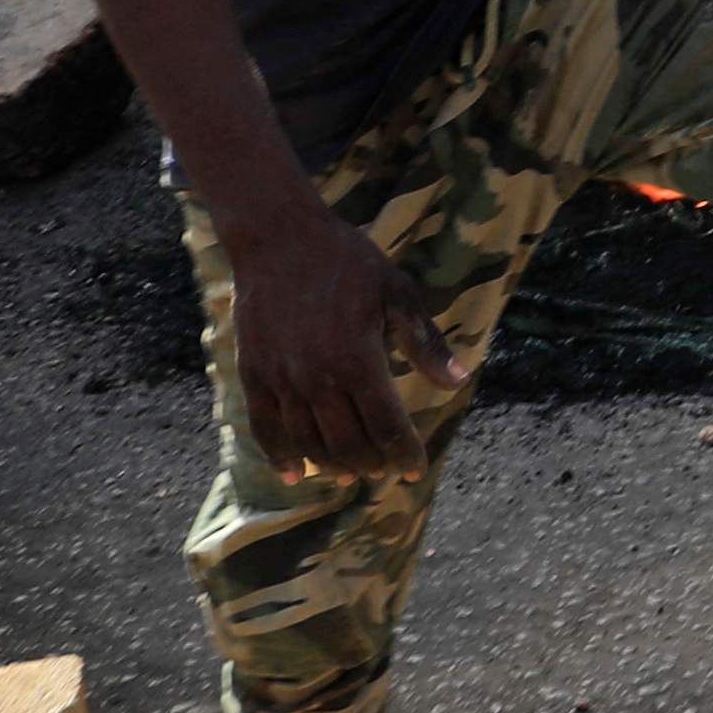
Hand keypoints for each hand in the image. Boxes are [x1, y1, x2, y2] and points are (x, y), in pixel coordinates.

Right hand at [224, 198, 456, 481]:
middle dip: (372, 463)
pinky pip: (265, 428)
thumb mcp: (396, 291)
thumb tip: (459, 381)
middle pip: (348, 442)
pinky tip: (294, 474)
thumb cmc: (346, 261)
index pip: (386, 425)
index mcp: (357, 359)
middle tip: (386, 470)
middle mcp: (317, 378)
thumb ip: (425, 342)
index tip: (416, 470)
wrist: (279, 238)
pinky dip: (279, 456)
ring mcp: (281, 379)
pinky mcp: (253, 374)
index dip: (404, 453)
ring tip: (351, 474)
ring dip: (332, 465)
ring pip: (308, 441)